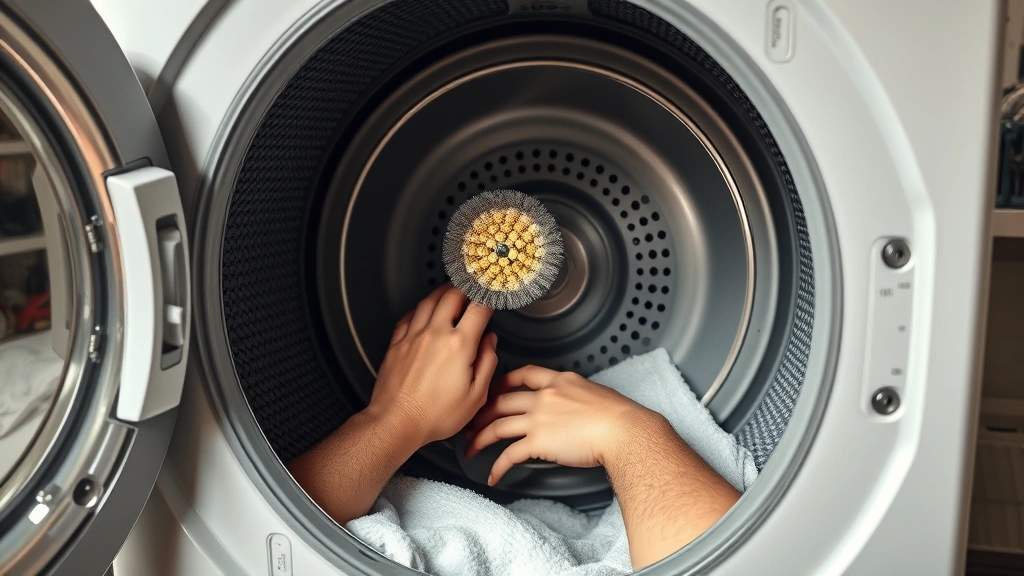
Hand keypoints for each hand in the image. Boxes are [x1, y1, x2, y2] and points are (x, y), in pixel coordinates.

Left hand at [368, 285, 497, 445]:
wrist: (397, 422)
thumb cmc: (435, 415)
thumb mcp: (476, 396)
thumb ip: (487, 363)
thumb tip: (490, 342)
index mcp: (459, 345)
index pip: (478, 309)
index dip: (488, 298)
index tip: (492, 297)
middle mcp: (435, 334)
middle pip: (451, 296)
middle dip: (465, 288)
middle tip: (472, 288)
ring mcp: (413, 337)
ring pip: (428, 301)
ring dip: (442, 292)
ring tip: (450, 292)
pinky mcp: (397, 344)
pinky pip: (409, 316)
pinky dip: (420, 308)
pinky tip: (423, 310)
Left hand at [465, 365, 657, 484]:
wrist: (623, 429)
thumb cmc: (619, 415)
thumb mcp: (596, 392)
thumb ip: (578, 396)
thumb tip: (577, 406)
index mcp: (560, 381)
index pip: (524, 374)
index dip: (504, 380)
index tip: (495, 386)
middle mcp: (545, 396)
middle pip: (501, 400)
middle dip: (481, 411)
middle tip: (471, 421)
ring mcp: (539, 418)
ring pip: (498, 426)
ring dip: (480, 438)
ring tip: (470, 449)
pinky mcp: (538, 442)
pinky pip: (509, 454)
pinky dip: (498, 466)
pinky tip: (493, 474)